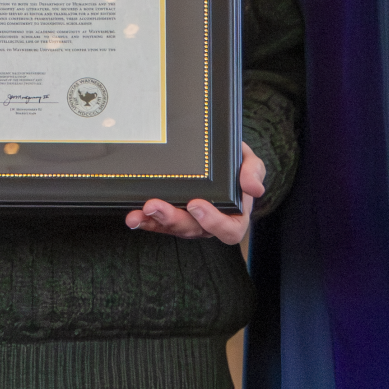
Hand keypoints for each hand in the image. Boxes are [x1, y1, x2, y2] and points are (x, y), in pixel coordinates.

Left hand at [125, 143, 264, 245]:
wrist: (221, 159)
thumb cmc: (238, 166)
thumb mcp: (250, 163)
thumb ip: (253, 172)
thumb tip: (255, 188)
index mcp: (234, 217)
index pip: (228, 230)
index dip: (212, 222)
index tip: (196, 204)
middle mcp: (210, 224)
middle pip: (193, 230)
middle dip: (173, 219)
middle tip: (155, 206)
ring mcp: (190, 222)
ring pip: (173, 228)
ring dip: (154, 222)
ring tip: (139, 212)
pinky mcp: (172, 217)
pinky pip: (159, 223)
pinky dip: (145, 221)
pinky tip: (133, 216)